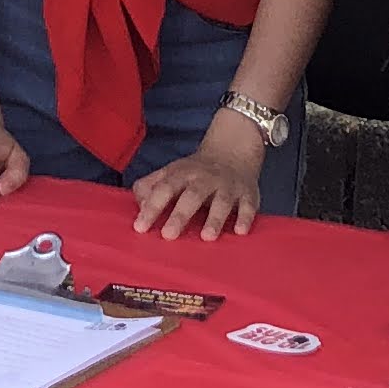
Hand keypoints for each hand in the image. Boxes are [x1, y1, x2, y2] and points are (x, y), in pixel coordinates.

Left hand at [129, 117, 267, 239]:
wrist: (232, 150)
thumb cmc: (194, 171)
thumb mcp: (169, 172)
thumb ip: (149, 187)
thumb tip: (140, 206)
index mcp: (182, 174)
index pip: (164, 189)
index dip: (151, 207)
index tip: (140, 227)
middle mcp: (205, 179)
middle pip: (192, 196)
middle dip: (180, 215)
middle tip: (168, 235)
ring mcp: (228, 186)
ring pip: (222, 202)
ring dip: (214, 219)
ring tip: (206, 237)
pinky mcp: (248, 194)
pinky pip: (248, 206)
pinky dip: (245, 218)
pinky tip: (239, 231)